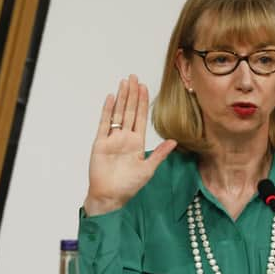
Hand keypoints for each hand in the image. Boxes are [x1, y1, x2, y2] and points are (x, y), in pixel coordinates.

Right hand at [84, 75, 176, 215]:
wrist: (110, 196)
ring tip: (124, 82)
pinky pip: (104, 124)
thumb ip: (159, 154)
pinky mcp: (100, 143)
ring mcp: (112, 139)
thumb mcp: (148, 169)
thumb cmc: (128, 186)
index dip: (143, 102)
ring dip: (121, 98)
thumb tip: (174, 141)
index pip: (141, 117)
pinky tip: (111, 98)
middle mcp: (125, 138)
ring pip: (118, 113)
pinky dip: (108, 111)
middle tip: (134, 77)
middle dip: (132, 94)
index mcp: (137, 143)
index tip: (144, 87)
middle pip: (129, 111)